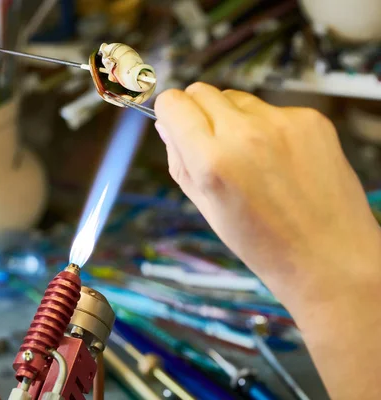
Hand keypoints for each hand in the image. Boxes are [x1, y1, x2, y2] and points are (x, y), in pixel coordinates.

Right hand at [154, 84, 380, 295]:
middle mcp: (245, 133)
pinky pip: (271, 109)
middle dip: (197, 111)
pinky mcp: (310, 120)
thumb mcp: (207, 208)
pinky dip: (267, 127)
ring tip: (249, 157)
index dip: (170, 113)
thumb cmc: (264, 242)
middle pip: (202, 91)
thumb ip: (181, 162)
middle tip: (210, 142)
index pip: (173, 103)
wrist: (328, 256)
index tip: (175, 122)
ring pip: (237, 97)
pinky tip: (279, 159)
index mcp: (212, 161)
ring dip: (232, 117)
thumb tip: (167, 126)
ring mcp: (281, 123)